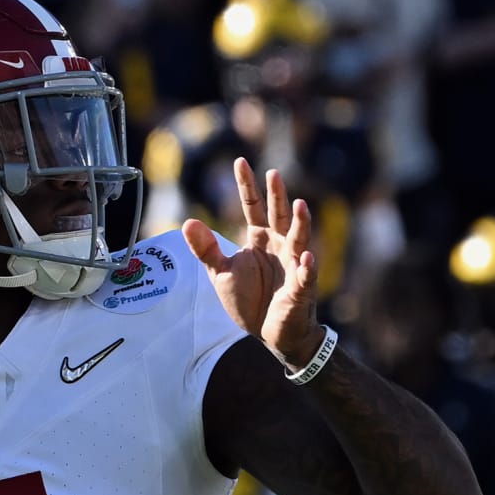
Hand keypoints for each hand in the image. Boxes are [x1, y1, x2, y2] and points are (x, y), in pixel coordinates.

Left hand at [183, 160, 322, 371]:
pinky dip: (306, 268)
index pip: (253, 206)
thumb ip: (206, 249)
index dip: (247, 185)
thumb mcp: (221, 273)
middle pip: (278, 215)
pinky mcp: (300, 288)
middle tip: (273, 174)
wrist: (268, 331)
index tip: (240, 162)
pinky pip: (305, 276)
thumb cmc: (248, 300)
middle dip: (277, 196)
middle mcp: (279, 245)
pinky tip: (306, 258)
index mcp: (259, 239)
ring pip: (298, 239)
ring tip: (300, 205)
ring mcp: (293, 264)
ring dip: (300, 223)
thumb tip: (187, 222)